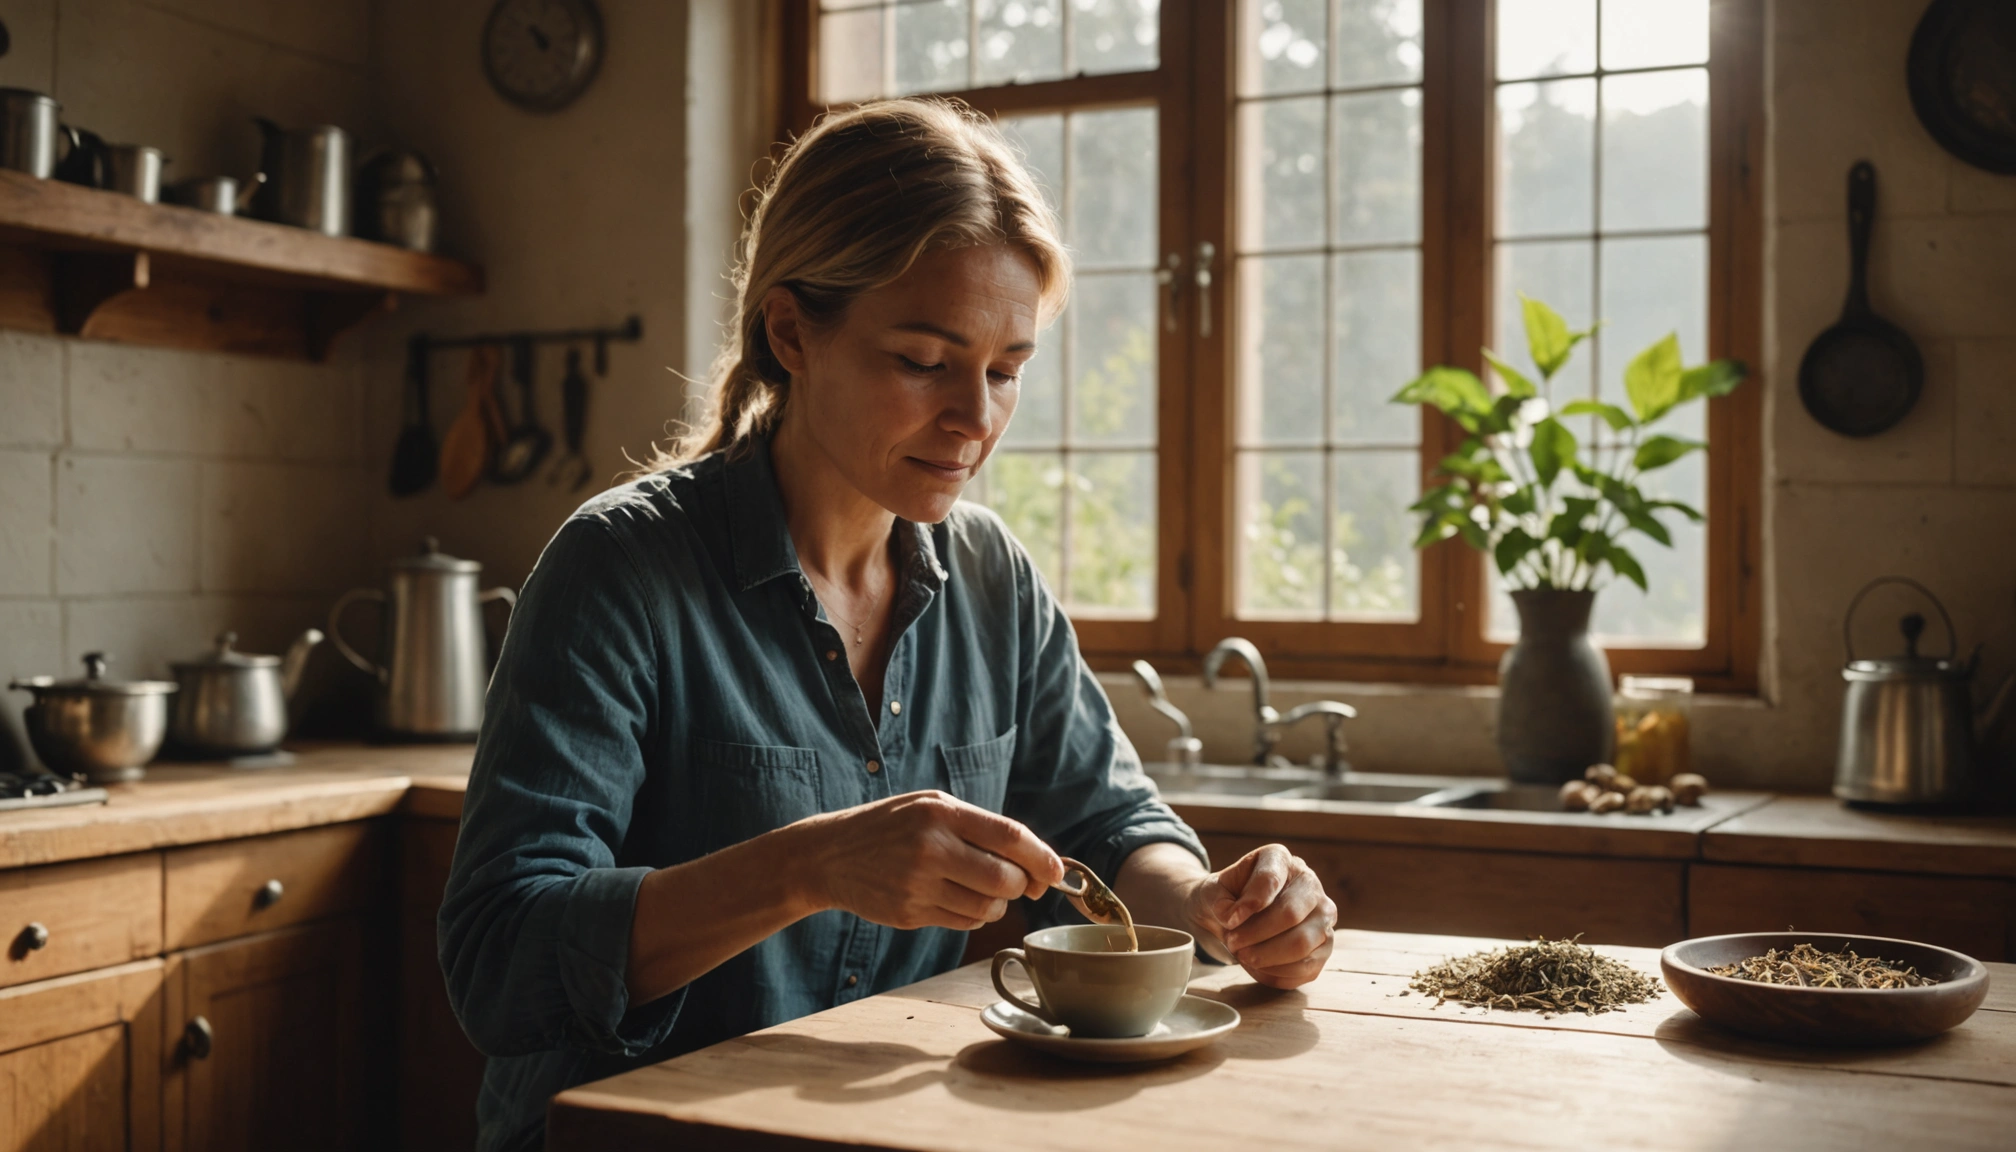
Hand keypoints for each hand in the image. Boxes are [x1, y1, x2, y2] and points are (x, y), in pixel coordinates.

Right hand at [796, 790, 1063, 931]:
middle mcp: (930, 846)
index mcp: (941, 811)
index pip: (1010, 836)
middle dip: (1021, 886)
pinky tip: (956, 899)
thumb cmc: (891, 826)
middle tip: (1016, 883)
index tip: (1056, 873)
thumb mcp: (930, 806)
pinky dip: (973, 916)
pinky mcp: (909, 913)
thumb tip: (1036, 863)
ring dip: (997, 904)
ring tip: (978, 887)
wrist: (829, 854)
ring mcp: (918, 883)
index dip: (1043, 858)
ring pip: (988, 907)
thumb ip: (979, 827)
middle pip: (1005, 879)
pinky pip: (964, 922)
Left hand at [1182, 844, 1335, 989]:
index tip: (1229, 920)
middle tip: (1233, 943)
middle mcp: (1309, 882)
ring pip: (1302, 944)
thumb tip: (1233, 918)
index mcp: (1280, 859)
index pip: (1271, 878)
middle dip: (1256, 934)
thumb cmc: (1225, 899)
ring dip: (1267, 956)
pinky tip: (1259, 967)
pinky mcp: (1324, 946)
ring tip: (1243, 956)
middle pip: (1291, 914)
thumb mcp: (1212, 891)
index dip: (1250, 903)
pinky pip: (1308, 967)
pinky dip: (1278, 973)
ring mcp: (1322, 915)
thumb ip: (1218, 899)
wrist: (1234, 918)